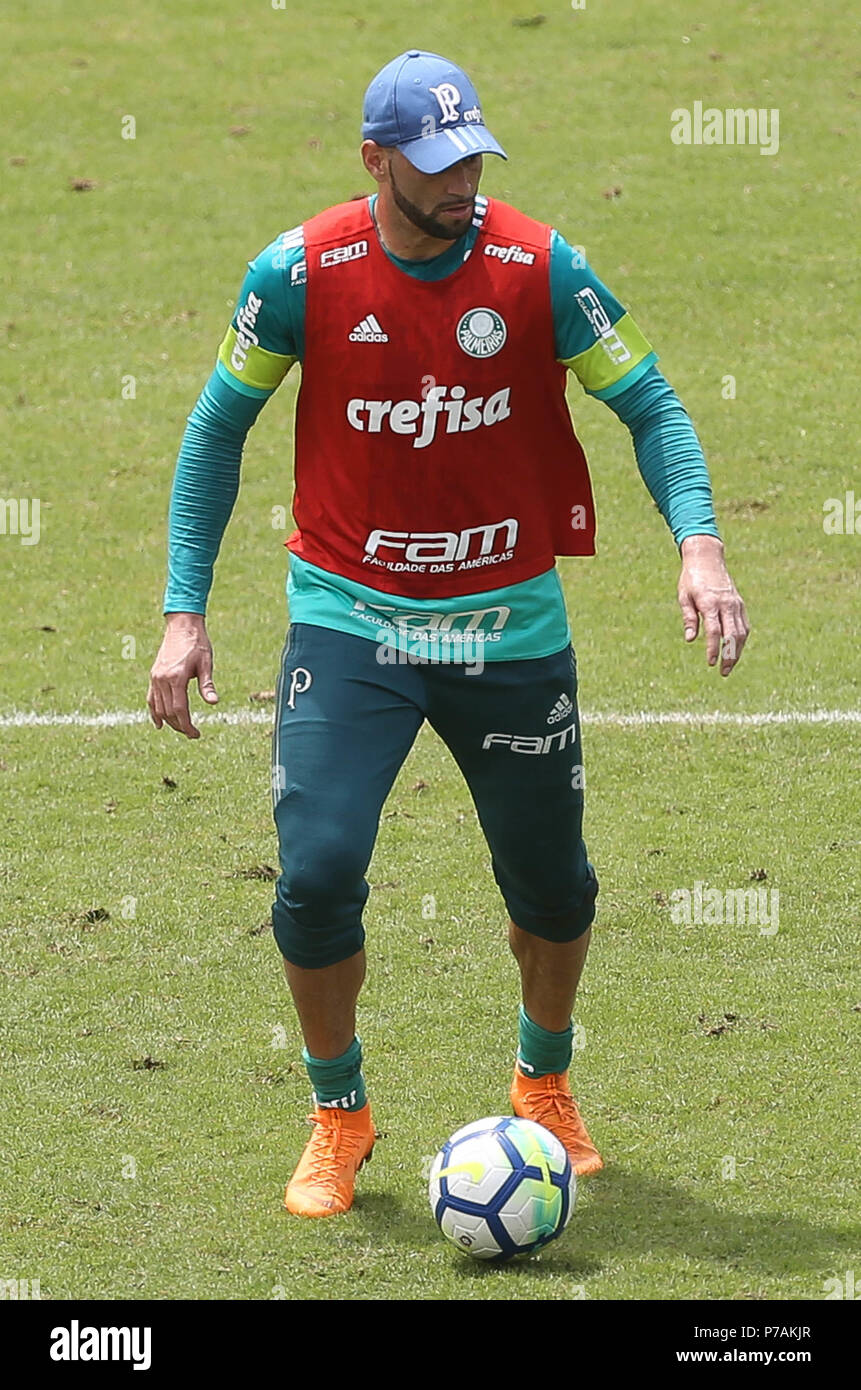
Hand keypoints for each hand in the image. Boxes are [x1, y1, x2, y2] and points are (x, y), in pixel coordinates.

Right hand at [147, 613, 218, 737]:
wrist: (182, 626)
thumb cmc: (197, 644)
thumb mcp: (206, 664)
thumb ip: (207, 685)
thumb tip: (214, 703)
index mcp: (176, 677)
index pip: (180, 709)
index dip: (186, 725)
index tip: (195, 734)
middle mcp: (162, 679)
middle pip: (168, 711)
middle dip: (180, 725)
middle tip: (192, 734)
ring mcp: (155, 678)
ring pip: (158, 707)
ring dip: (169, 721)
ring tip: (181, 728)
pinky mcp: (153, 676)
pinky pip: (151, 699)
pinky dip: (154, 712)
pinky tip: (159, 724)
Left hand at [678, 535, 748, 675]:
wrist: (707, 558)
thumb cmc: (691, 579)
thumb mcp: (684, 597)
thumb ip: (689, 618)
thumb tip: (690, 640)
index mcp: (710, 603)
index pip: (714, 631)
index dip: (713, 648)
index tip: (710, 663)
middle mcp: (726, 604)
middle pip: (732, 635)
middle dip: (729, 655)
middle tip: (724, 672)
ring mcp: (735, 604)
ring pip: (742, 632)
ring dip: (737, 651)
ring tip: (729, 666)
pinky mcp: (740, 604)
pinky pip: (744, 625)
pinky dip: (741, 640)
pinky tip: (735, 651)